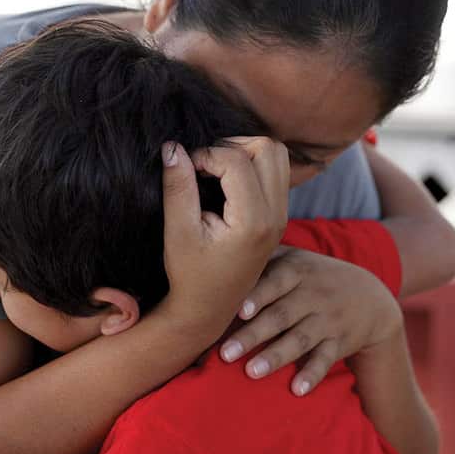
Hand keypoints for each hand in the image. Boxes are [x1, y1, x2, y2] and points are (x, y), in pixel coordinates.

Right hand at [160, 136, 288, 329]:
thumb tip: (172, 147)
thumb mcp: (178, 232)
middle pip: (267, 148)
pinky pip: (276, 171)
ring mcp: (282, 214)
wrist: (210, 307)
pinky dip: (253, 164)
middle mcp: (276, 215)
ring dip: (245, 152)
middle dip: (231, 146)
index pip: (236, 159)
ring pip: (277, 155)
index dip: (205, 155)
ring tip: (215, 170)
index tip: (184, 171)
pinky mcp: (279, 214)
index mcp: (254, 221)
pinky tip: (226, 181)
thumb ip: (178, 187)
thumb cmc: (190, 274)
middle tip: (204, 165)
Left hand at [220, 247, 402, 394]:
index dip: (259, 295)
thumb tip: (213, 265)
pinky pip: (326, 360)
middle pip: (281, 315)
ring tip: (252, 372)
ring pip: (300, 339)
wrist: (369, 296)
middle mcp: (313, 295)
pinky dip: (313, 375)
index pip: (276, 281)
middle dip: (254, 335)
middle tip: (226, 354)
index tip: (238, 311)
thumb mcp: (294, 260)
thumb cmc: (313, 277)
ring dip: (276, 356)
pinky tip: (298, 390)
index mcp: (297, 271)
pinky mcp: (339, 343)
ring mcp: (327, 320)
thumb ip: (261, 261)